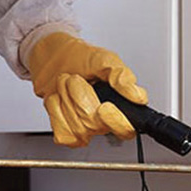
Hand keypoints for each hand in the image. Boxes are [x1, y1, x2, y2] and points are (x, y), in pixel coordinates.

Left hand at [24, 31, 147, 147]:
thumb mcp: (104, 59)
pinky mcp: (65, 133)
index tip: (105, 106)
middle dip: (79, 95)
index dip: (116, 122)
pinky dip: (55, 111)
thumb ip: (122, 76)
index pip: (126, 129)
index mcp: (119, 106)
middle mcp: (102, 121)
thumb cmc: (79, 59)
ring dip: (66, 99)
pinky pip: (62, 133)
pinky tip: (59, 99)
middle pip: (94, 125)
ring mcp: (83, 129)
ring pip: (77, 129)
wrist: (52, 57)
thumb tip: (138, 96)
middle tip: (76, 79)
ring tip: (67, 85)